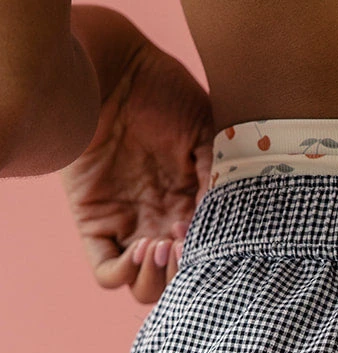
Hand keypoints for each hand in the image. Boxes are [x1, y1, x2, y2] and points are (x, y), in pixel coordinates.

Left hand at [59, 10, 215, 304]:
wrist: (113, 68)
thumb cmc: (166, 90)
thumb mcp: (208, 132)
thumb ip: (220, 176)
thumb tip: (228, 218)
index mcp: (193, 203)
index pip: (204, 252)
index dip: (210, 255)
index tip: (212, 236)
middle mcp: (161, 220)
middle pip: (174, 279)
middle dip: (183, 274)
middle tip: (184, 246)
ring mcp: (129, 224)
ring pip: (142, 284)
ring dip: (156, 279)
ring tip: (161, 247)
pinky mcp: (94, 222)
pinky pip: (106, 270)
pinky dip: (126, 272)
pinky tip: (141, 249)